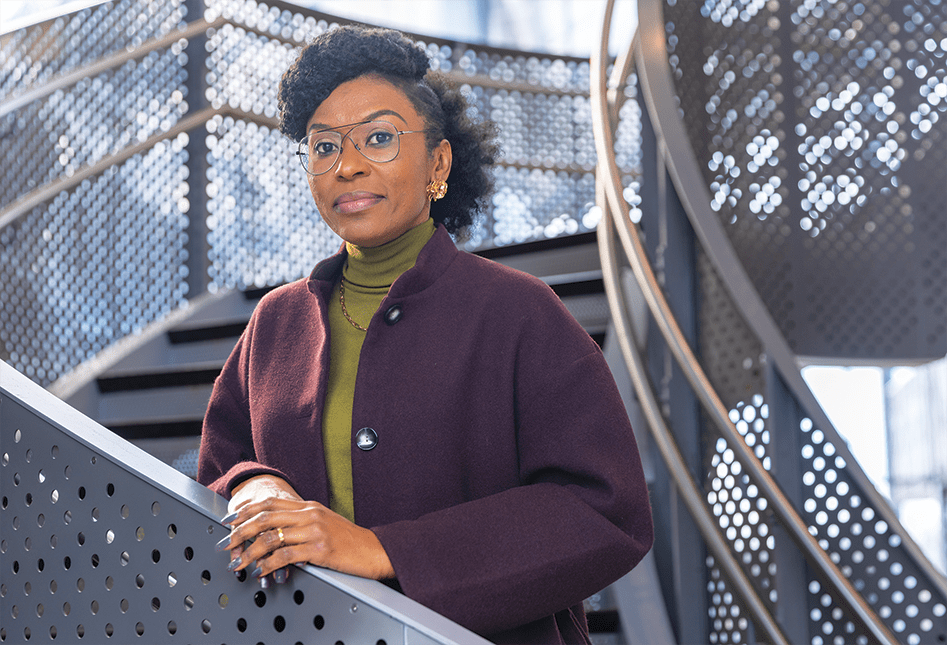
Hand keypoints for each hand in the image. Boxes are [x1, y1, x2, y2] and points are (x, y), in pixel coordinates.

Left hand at [217, 480, 394, 581]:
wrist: (374, 549)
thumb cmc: (350, 540)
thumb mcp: (324, 523)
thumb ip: (302, 522)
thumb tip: (276, 531)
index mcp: (309, 506)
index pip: (270, 502)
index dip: (246, 510)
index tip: (230, 520)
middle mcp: (309, 514)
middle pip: (265, 517)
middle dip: (241, 530)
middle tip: (226, 543)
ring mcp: (315, 530)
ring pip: (271, 537)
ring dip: (250, 551)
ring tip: (239, 562)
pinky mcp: (319, 548)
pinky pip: (285, 555)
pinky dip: (268, 564)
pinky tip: (261, 571)